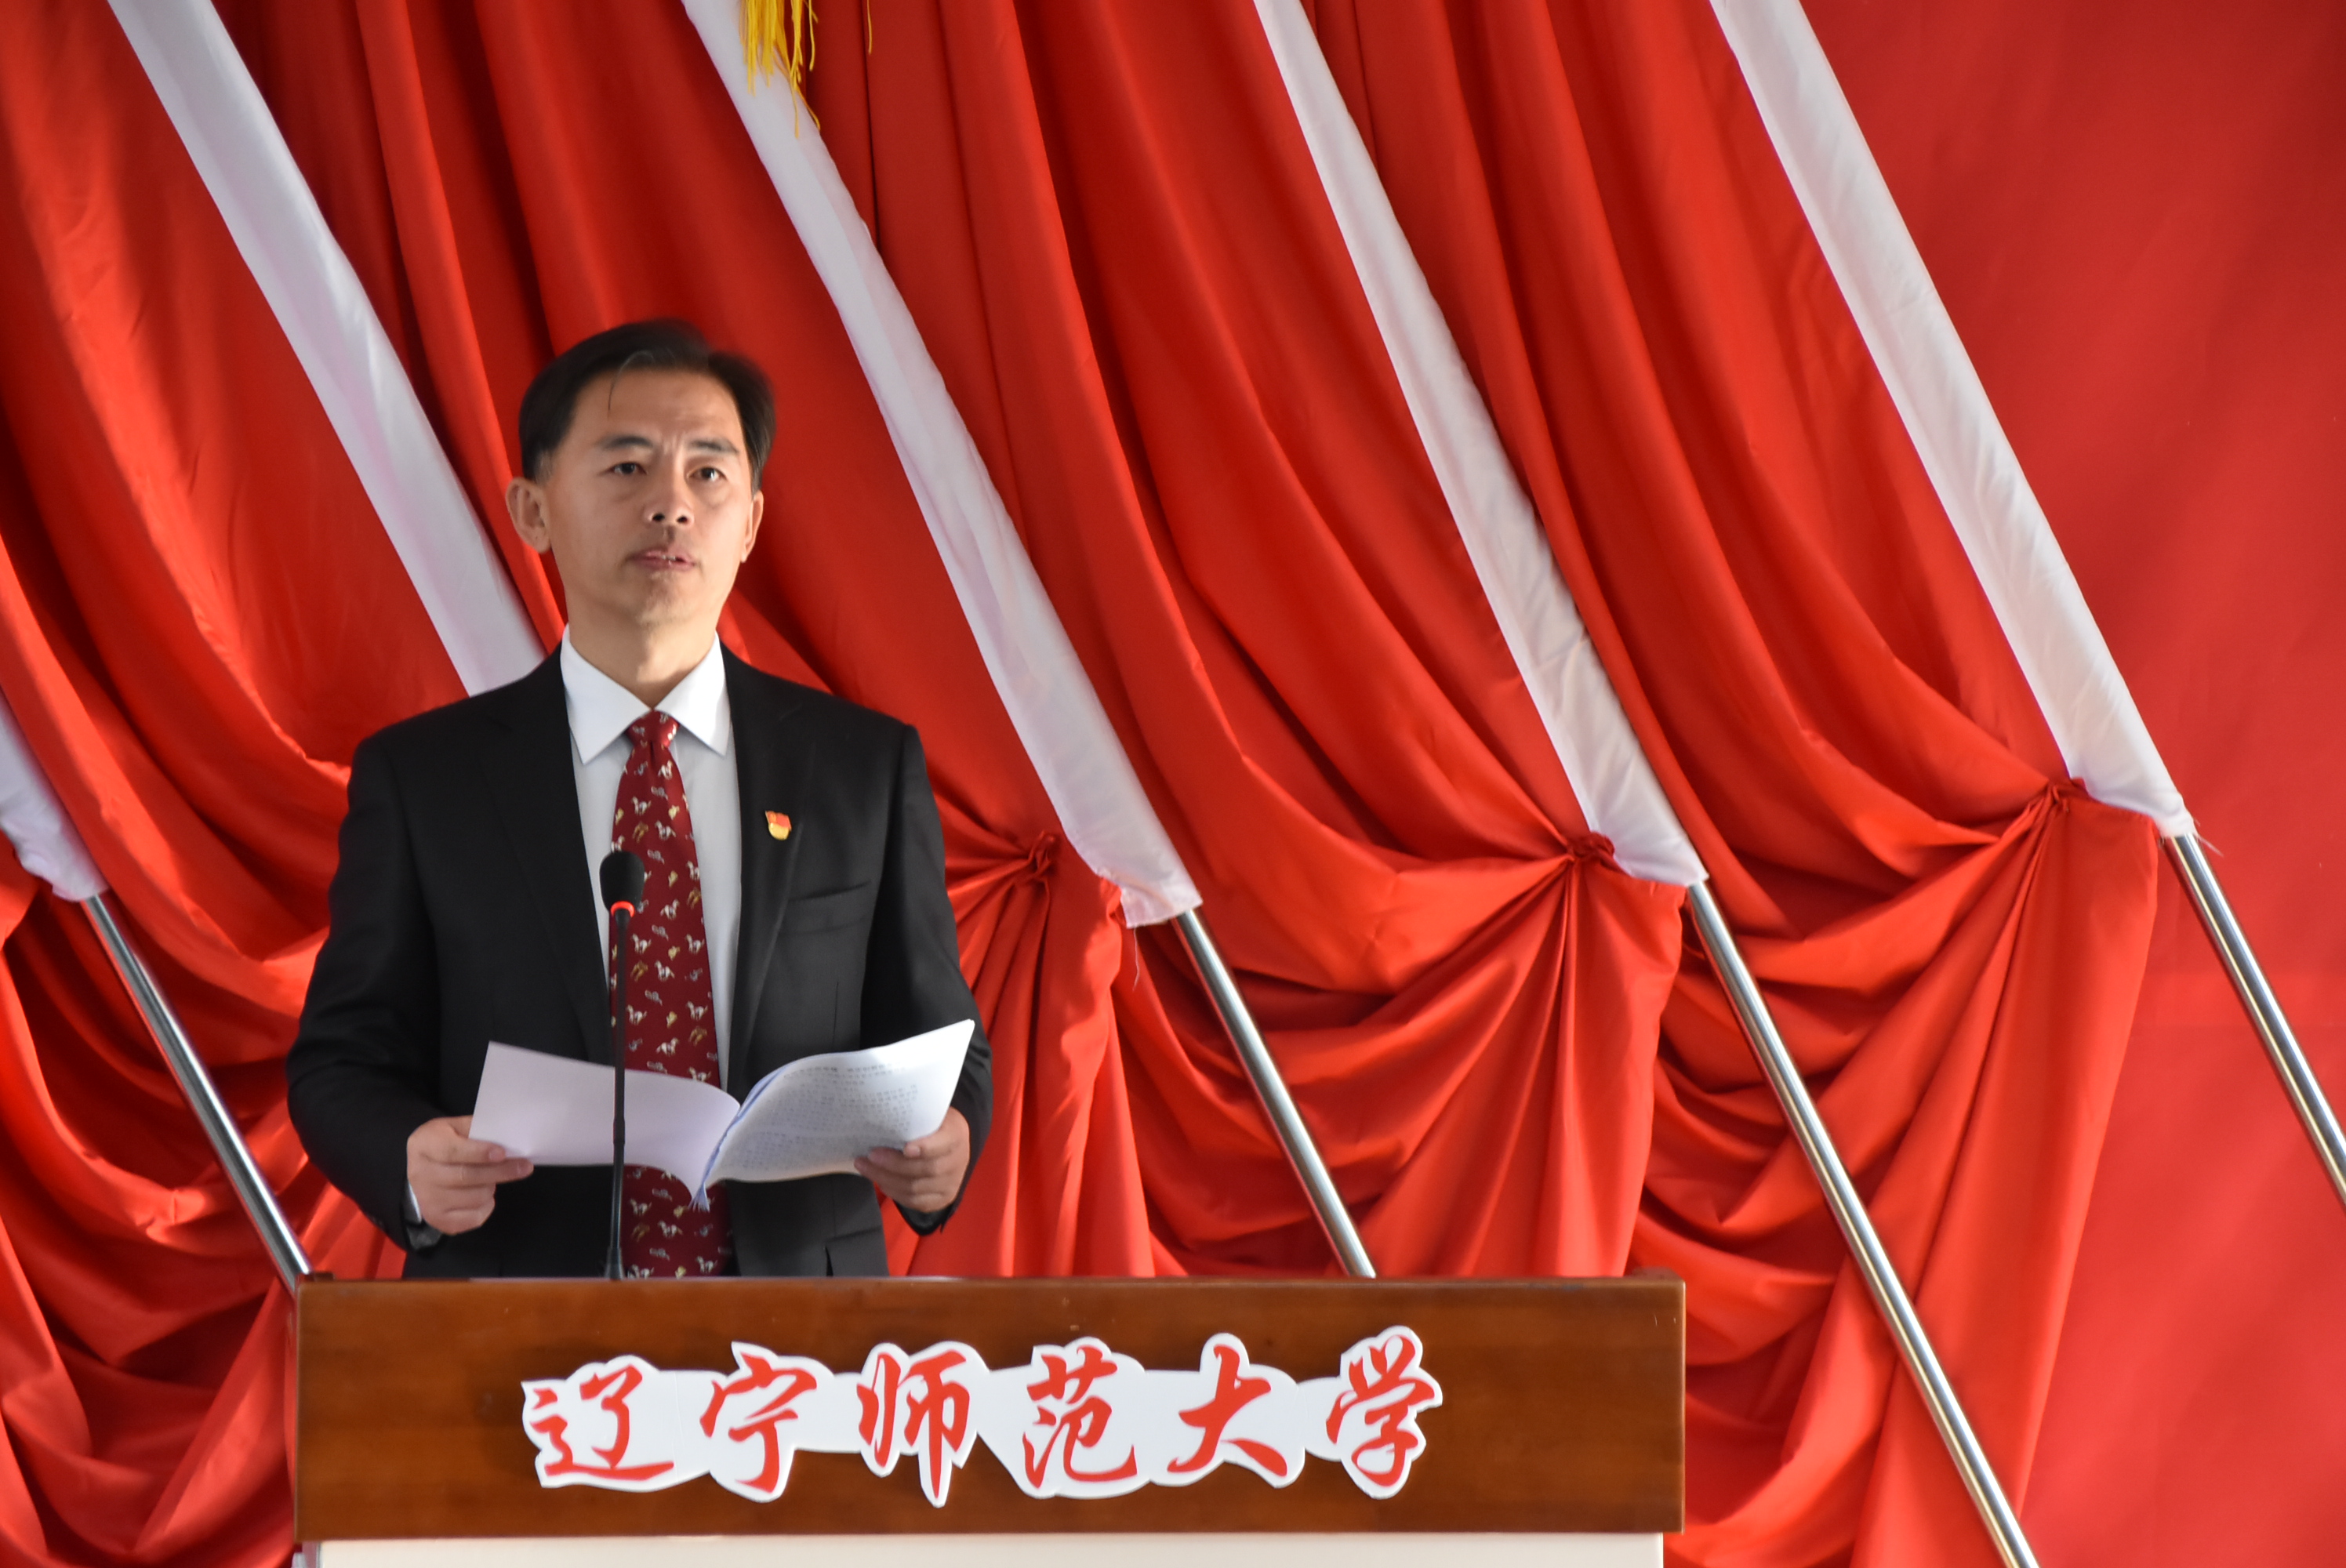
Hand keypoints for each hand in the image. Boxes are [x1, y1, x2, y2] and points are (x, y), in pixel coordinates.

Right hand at [406, 1115, 532, 1233]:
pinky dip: (486, 1206)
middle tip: (524, 1166)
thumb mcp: (455, 1127)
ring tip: (491, 1178)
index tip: (502, 1153)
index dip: (479, 1152)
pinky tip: (483, 1194)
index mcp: (424, 1145)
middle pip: (466, 1176)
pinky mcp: (438, 1219)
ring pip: (474, 1197)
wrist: (423, 1169)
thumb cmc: (445, 1143)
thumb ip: (478, 1129)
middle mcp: (420, 1174)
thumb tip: (509, 1138)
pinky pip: (474, 1217)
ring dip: (491, 1186)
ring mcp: (428, 1200)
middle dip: (500, 1171)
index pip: (452, 1151)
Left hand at [856, 1109, 969, 1214]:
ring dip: (886, 1179)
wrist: (952, 1146)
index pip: (943, 1144)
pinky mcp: (942, 1199)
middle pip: (926, 1169)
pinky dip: (894, 1192)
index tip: (904, 1148)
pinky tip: (881, 1181)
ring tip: (866, 1167)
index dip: (925, 1148)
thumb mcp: (930, 1116)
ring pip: (916, 1188)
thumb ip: (913, 1120)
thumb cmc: (933, 1127)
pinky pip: (915, 1202)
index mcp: (956, 1135)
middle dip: (894, 1164)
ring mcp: (951, 1183)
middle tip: (870, 1156)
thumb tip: (881, 1119)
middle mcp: (958, 1161)